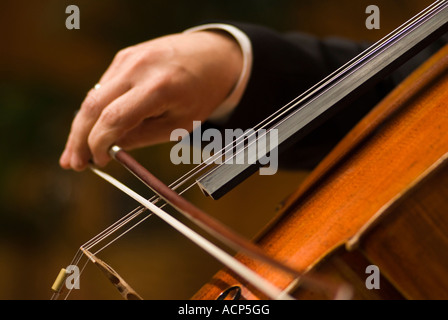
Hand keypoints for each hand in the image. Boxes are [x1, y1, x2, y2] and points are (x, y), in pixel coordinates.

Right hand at [59, 31, 242, 170]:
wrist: (212, 55)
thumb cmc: (202, 93)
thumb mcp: (181, 124)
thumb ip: (144, 136)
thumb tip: (111, 149)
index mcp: (158, 87)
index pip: (114, 118)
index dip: (99, 144)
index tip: (97, 163)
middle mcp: (138, 68)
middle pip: (93, 106)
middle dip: (78, 138)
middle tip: (72, 163)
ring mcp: (128, 58)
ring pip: (94, 95)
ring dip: (81, 126)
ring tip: (75, 152)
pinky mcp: (125, 56)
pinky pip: (104, 86)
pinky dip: (95, 109)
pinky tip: (91, 129)